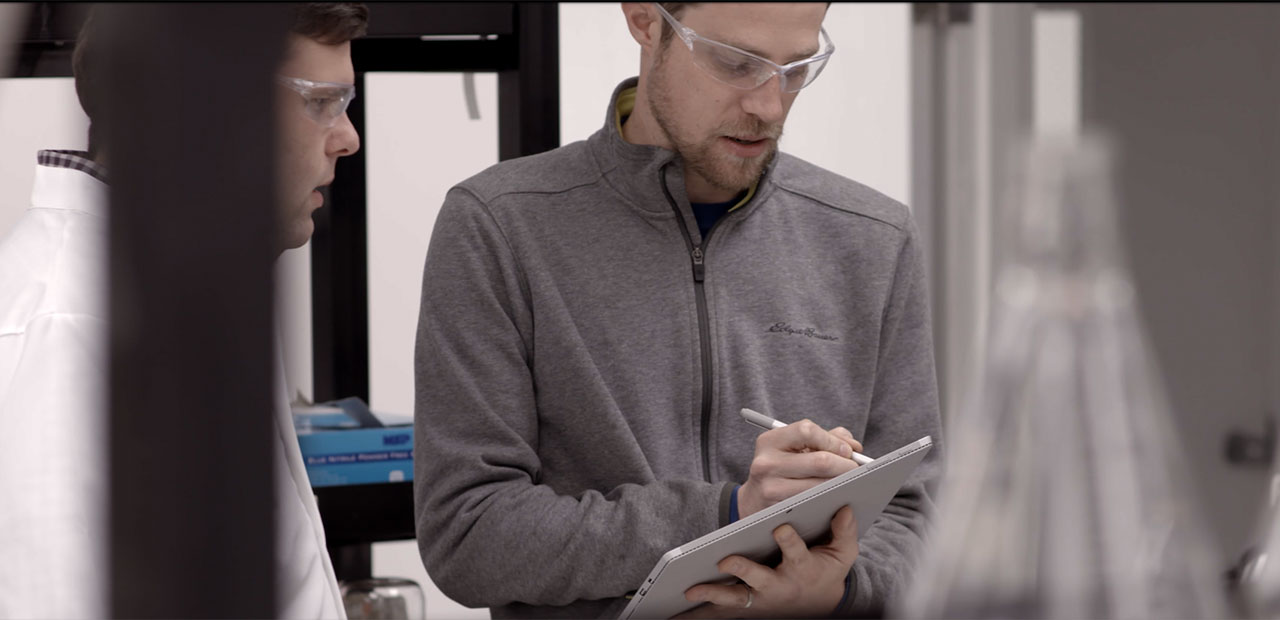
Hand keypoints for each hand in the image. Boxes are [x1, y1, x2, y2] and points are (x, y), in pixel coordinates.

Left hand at [676, 506, 858, 618]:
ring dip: (714, 595)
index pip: (795, 552)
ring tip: (689, 591)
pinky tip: (679, 608)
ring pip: (736, 598)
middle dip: (743, 570)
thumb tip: (845, 506)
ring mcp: (762, 598)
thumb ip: (844, 531)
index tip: (781, 526)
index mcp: (802, 568)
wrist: (819, 606)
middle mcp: (780, 585)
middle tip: (725, 560)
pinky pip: (723, 611)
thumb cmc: (827, 572)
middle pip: (759, 579)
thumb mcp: (843, 555)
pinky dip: (702, 612)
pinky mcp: (748, 607)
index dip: (788, 539)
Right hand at [738, 420, 864, 517]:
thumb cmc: (782, 469)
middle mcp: (766, 463)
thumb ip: (825, 439)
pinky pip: (814, 503)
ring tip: (851, 482)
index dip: (832, 440)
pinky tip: (838, 495)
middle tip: (856, 469)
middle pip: (819, 460)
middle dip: (845, 464)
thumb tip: (854, 447)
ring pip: (820, 485)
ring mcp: (771, 488)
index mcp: (769, 441)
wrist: (755, 501)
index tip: (847, 450)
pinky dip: (830, 498)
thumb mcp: (794, 448)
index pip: (807, 430)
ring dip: (841, 483)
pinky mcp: (778, 510)